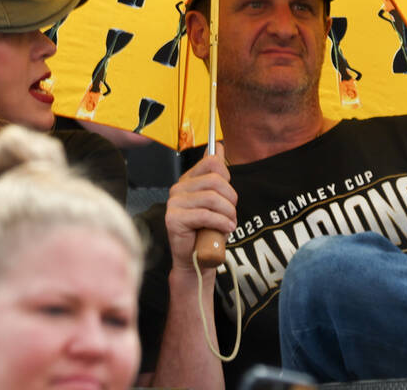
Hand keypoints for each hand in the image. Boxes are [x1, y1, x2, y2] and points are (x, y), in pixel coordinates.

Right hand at [165, 143, 236, 274]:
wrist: (197, 260)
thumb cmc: (208, 231)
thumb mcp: (217, 201)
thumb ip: (217, 176)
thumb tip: (218, 146)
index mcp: (188, 180)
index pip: (211, 162)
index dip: (227, 176)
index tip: (229, 194)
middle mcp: (178, 188)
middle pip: (215, 180)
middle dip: (231, 199)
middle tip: (232, 214)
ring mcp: (174, 203)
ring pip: (212, 197)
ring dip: (228, 213)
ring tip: (229, 224)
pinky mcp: (173, 218)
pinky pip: (205, 214)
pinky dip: (221, 222)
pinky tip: (225, 229)